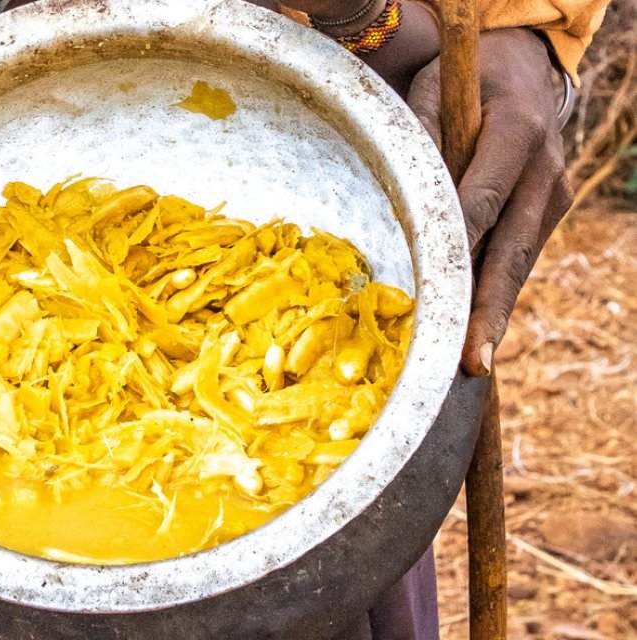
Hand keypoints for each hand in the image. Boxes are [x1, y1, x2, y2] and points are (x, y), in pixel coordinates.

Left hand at [406, 28, 573, 375]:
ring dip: (496, 312)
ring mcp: (555, 193)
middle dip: (490, 307)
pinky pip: (520, 255)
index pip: (482, 198)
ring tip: (474, 360)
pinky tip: (479, 330)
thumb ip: (420, 140)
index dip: (460, 246)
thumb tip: (409, 197)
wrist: (521, 69)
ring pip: (521, 261)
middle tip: (473, 357)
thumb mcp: (433, 93)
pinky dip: (498, 292)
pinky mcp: (550, 209)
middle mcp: (545, 168)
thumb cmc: (464, 83)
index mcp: (517, 131)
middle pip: (513, 248)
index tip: (440, 289)